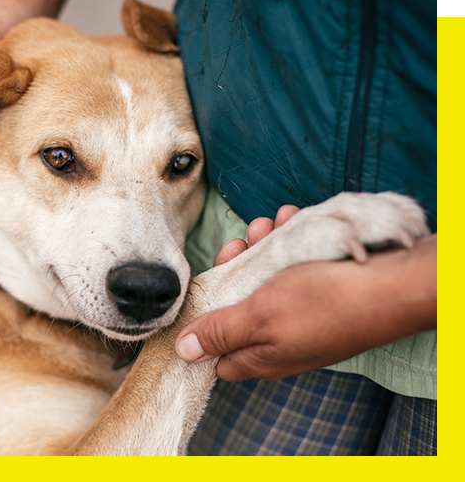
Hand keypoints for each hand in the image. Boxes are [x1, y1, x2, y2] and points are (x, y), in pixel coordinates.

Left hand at [176, 207, 436, 381]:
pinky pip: (294, 270)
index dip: (203, 324)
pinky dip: (289, 245)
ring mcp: (302, 318)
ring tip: (267, 224)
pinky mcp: (321, 295)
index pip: (217, 354)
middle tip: (238, 244)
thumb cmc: (323, 303)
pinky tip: (292, 220)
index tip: (202, 289)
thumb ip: (220, 332)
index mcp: (261, 356)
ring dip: (262, 249)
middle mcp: (280, 341)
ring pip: (266, 282)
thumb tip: (185, 351)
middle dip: (233, 271)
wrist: (393, 286)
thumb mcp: (259, 316)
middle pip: (239, 307)